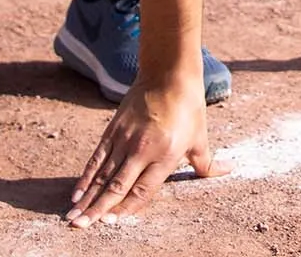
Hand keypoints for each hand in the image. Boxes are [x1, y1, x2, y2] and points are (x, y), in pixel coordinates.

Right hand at [66, 73, 225, 228]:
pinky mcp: (113, 129)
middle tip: (81, 226)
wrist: (168, 73)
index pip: (143, 190)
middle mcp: (143, 149)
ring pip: (102, 175)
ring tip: (73, 216)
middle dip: (98, 209)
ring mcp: (125, 139)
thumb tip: (228, 171)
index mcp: (166, 155)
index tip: (110, 223)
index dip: (125, 209)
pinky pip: (97, 158)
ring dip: (87, 198)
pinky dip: (86, 176)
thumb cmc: (188, 107)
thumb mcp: (200, 137)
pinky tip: (77, 192)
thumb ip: (206, 163)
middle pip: (117, 186)